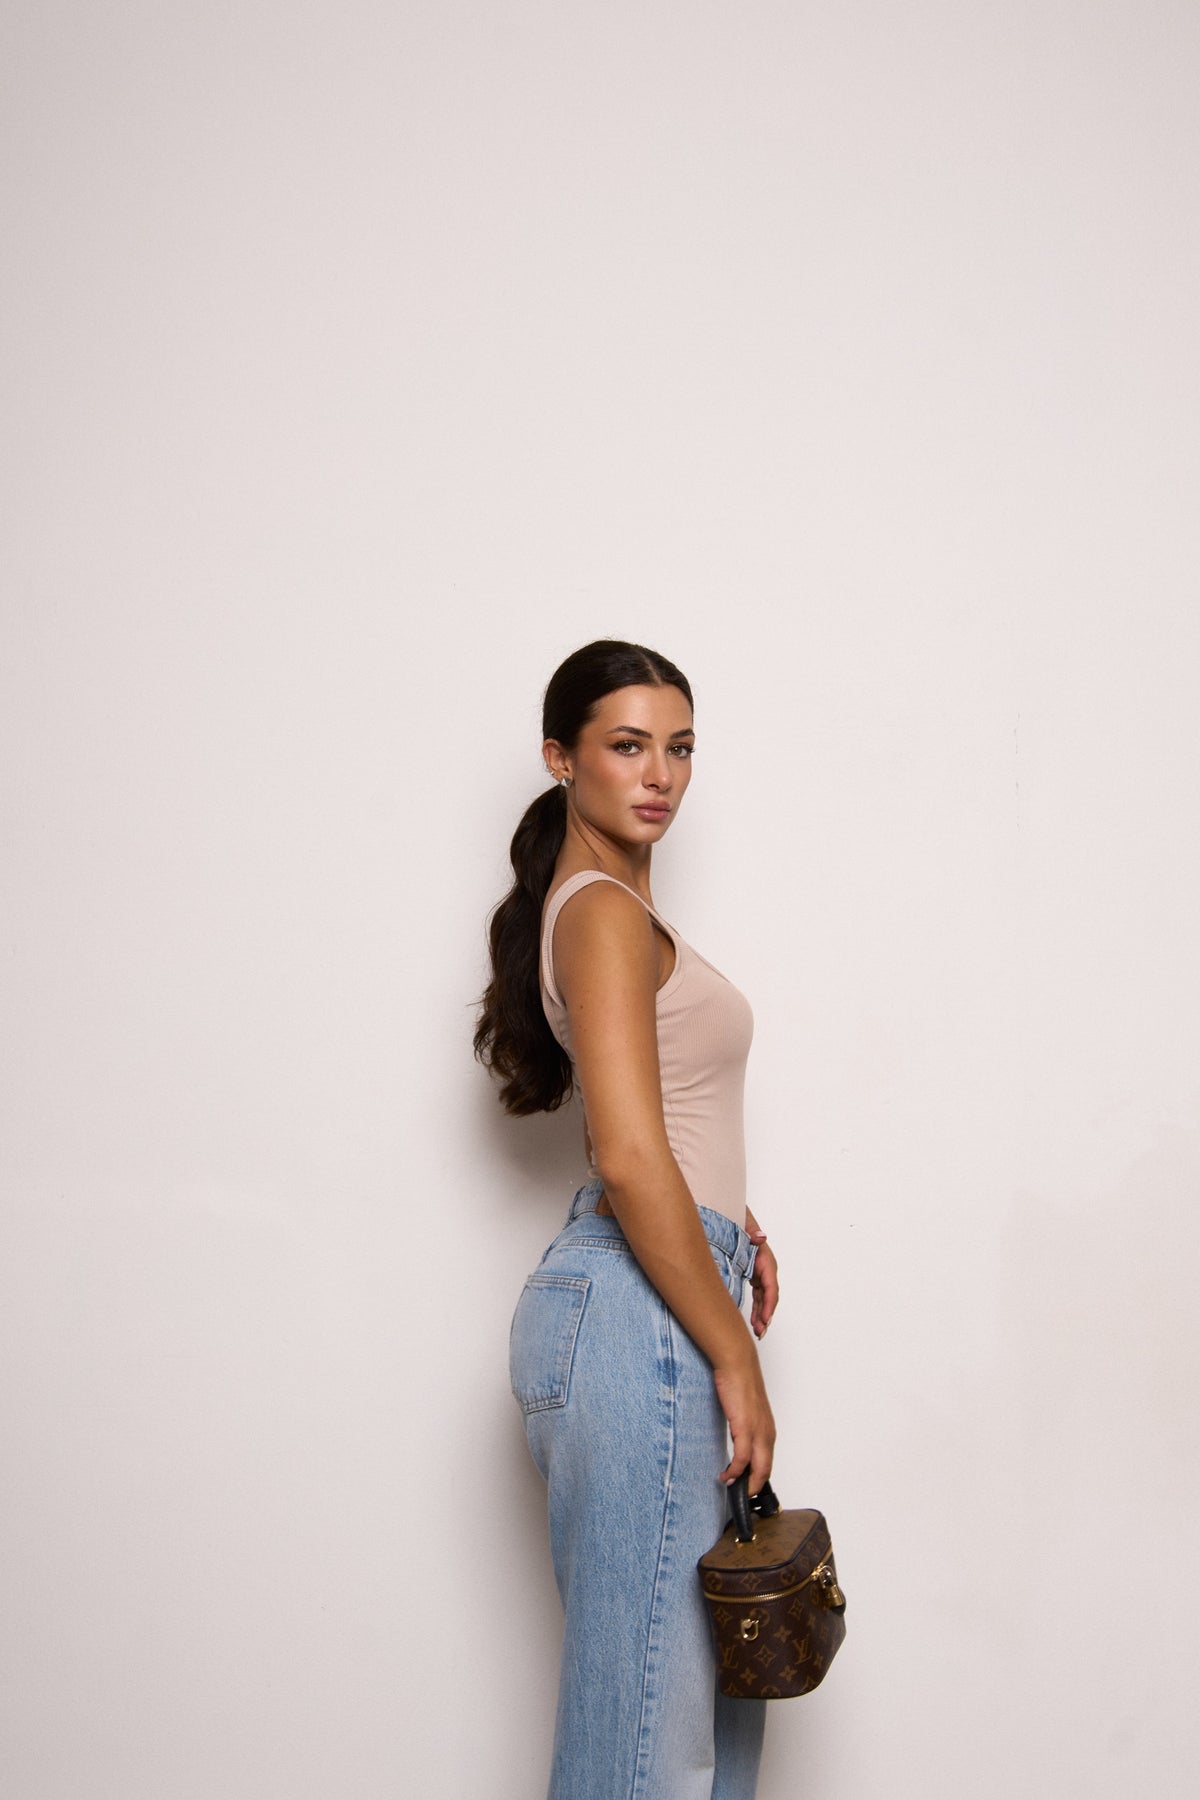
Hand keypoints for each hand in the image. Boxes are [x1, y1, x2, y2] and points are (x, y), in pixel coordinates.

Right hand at [713, 1350, 775, 1496]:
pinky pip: (742, 1459)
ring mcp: (758, 1432)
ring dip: (745, 1482)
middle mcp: (767, 1433)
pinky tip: (726, 1474)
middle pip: (766, 1470)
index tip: (748, 1487)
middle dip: (754, 1487)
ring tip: (731, 1486)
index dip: (759, 1478)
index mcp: (767, 1430)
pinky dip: (735, 1471)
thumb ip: (745, 1427)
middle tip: (743, 1497)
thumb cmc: (740, 1383)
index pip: (767, 1462)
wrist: (738, 1364)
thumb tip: (738, 1440)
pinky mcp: (745, 1428)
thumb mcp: (746, 1411)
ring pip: (758, 1468)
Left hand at [746, 1228, 778, 1338]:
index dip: (769, 1303)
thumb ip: (751, 1229)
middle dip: (766, 1315)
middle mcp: (764, 1266)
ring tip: (759, 1333)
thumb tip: (761, 1238)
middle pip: (769, 1295)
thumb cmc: (736, 1218)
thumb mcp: (743, 1222)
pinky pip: (758, 1295)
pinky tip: (754, 1322)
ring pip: (764, 1298)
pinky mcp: (753, 1275)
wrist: (729, 1215)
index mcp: (764, 1257)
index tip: (765, 1319)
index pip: (770, 1284)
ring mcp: (759, 1272)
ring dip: (762, 1316)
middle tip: (761, 1331)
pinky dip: (756, 1309)